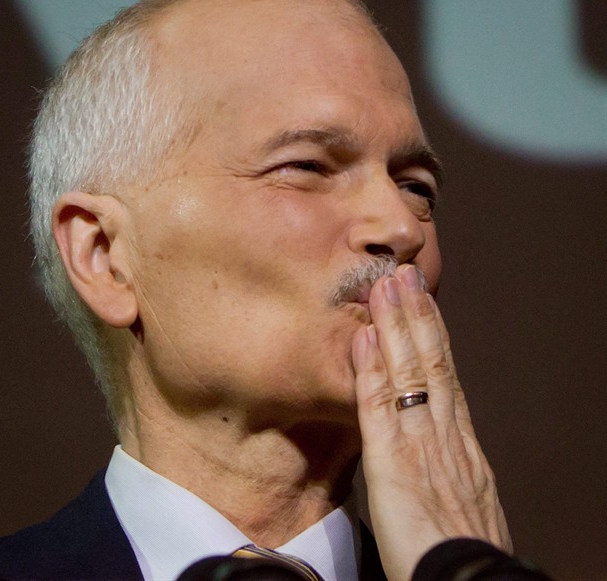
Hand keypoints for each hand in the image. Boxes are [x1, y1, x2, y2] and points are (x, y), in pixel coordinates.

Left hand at [352, 264, 511, 580]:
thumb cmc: (459, 551)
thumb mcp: (462, 498)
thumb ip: (445, 464)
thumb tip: (431, 443)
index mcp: (459, 445)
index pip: (444, 377)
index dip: (433, 337)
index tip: (421, 304)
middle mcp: (444, 435)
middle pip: (431, 363)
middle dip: (417, 316)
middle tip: (404, 275)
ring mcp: (421, 446)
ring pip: (409, 373)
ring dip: (396, 326)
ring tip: (386, 286)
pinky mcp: (394, 466)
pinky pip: (380, 410)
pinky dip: (372, 371)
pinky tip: (364, 338)